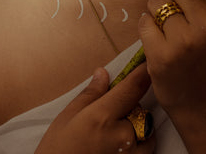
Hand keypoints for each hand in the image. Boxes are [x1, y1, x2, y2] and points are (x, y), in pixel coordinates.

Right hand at [35, 63, 154, 153]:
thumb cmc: (57, 150)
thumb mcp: (67, 118)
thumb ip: (90, 95)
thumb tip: (103, 73)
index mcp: (102, 117)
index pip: (133, 87)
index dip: (143, 72)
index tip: (149, 61)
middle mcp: (121, 135)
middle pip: (139, 108)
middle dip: (129, 106)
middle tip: (109, 113)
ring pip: (146, 129)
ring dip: (137, 125)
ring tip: (113, 132)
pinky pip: (146, 149)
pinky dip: (139, 143)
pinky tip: (118, 145)